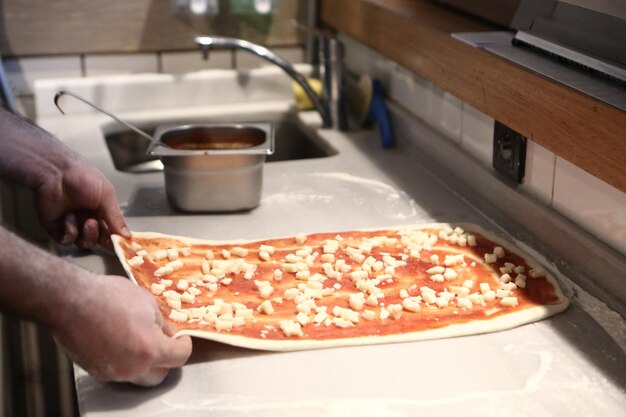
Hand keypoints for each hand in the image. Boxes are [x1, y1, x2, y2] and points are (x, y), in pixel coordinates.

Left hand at [34, 154, 129, 248]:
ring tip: (85, 221)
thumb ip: (116, 218)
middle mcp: (87, 218)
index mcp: (102, 210)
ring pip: (84, 243)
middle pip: (99, 240)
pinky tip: (69, 218)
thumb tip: (127, 235)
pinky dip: (70, 232)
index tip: (120, 241)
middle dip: (100, 236)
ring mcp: (72, 224)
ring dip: (87, 235)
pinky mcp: (56, 227)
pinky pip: (66, 240)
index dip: (115, 238)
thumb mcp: (106, 196)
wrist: (56, 171)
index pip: (112, 231)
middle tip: (97, 224)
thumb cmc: (82, 177)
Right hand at [52, 274, 191, 385]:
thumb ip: (160, 323)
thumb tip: (165, 332)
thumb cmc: (108, 296)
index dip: (183, 343)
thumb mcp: (147, 302)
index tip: (180, 337)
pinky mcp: (97, 372)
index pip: (180, 356)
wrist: (70, 300)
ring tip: (139, 340)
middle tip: (163, 342)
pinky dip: (124, 361)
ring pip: (138, 376)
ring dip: (144, 362)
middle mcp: (133, 367)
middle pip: (160, 374)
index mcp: (151, 349)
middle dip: (165, 359)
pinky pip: (118, 372)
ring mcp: (113, 373)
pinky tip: (119, 342)